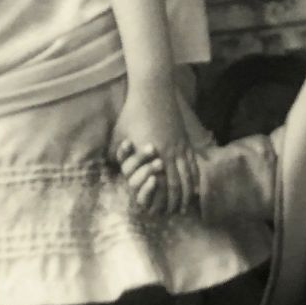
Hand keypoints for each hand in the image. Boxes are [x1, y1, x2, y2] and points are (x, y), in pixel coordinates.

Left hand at [111, 86, 197, 217]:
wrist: (152, 91)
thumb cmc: (132, 113)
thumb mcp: (119, 136)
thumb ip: (118, 154)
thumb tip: (111, 168)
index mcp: (153, 154)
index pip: (163, 183)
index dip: (164, 200)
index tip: (162, 211)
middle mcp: (170, 152)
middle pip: (178, 182)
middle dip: (177, 200)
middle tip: (176, 213)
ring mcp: (180, 145)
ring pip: (188, 173)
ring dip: (188, 191)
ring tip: (187, 203)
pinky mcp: (184, 138)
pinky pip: (192, 161)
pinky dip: (194, 175)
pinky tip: (194, 183)